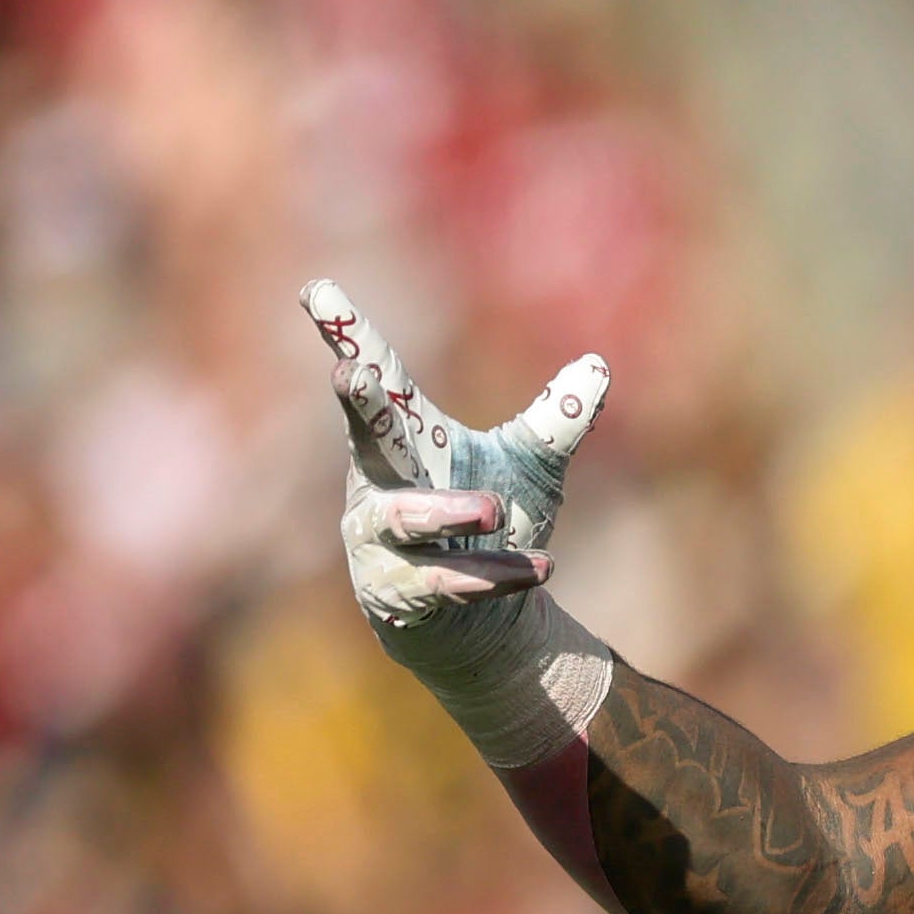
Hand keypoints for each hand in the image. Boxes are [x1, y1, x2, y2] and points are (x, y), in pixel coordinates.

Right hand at [306, 277, 607, 659]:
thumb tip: (598, 364)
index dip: (346, 334)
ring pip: (404, 519)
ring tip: (493, 508)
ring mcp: (380, 543)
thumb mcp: (530, 467)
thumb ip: (556, 419)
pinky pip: (444, 583)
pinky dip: (495, 575)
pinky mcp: (398, 596)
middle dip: (358, 407)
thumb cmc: (491, 530)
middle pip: (366, 438)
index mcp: (404, 442)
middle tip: (351, 374)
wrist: (485, 625)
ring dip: (446, 511)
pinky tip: (542, 567)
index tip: (316, 289)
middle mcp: (379, 485)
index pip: (378, 380)